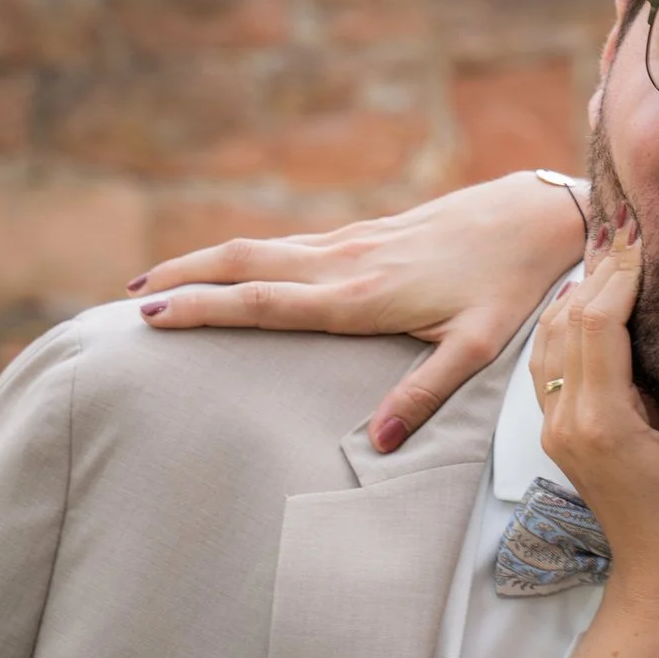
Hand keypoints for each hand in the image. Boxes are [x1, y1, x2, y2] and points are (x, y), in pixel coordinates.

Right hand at [131, 171, 589, 451]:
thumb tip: (383, 443)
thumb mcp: (477, 347)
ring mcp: (351, 242)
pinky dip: (245, 257)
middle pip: (244, 264)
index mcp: (361, 296)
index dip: (205, 307)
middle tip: (124, 300)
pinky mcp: (364, 233)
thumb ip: (427, 394)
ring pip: (261, 247)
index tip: (151, 314)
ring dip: (205, 262)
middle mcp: (345, 263)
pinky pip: (288, 244)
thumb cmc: (509, 285)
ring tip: (155, 283)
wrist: (534, 214)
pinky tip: (231, 269)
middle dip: (182, 277)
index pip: (265, 302)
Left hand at [529, 218, 658, 615]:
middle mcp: (567, 421)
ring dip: (580, 293)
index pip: (597, 324)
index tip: (650, 241)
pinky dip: (568, 323)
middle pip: (570, 320)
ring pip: (549, 337)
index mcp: (604, 423)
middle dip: (602, 271)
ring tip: (617, 254)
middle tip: (635, 229)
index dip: (620, 276)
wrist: (657, 580)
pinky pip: (549, 361)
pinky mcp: (558, 432)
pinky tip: (596, 300)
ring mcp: (555, 428)